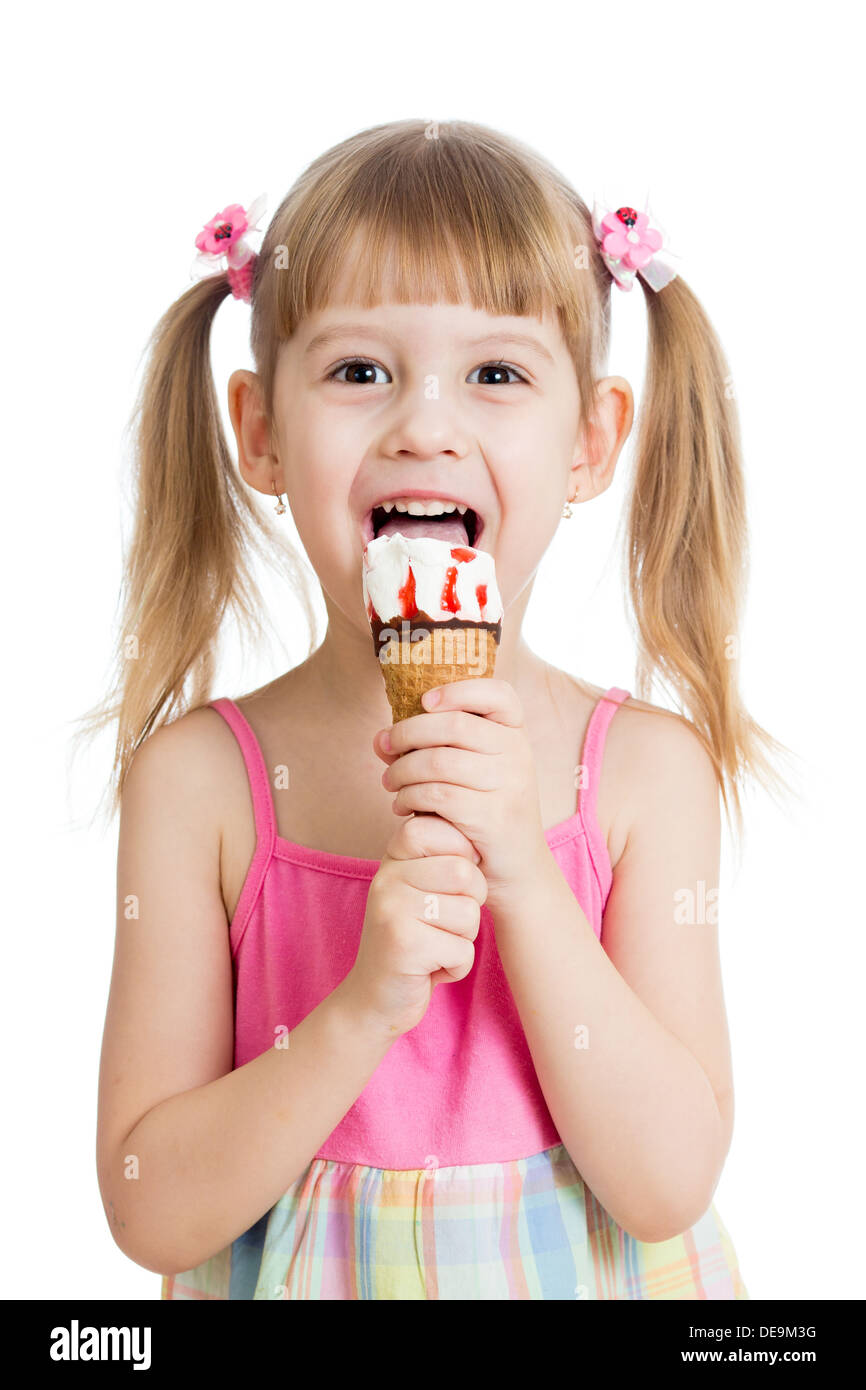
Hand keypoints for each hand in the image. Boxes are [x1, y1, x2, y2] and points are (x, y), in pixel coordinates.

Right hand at [342, 811, 487, 1037]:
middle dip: (470, 905)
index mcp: (393, 858)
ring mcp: (392, 909)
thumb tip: (480, 819)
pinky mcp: (403, 945)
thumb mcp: (421, 890)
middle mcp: (387, 877)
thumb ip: (441, 858)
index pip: (439, 828)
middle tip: (445, 924)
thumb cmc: (413, 940)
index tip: (449, 885)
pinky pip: (462, 950)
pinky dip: (456, 966)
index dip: (462, 857)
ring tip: (435, 946)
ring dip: (463, 940)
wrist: (375, 999)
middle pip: (465, 872)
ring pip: (469, 913)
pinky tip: (431, 969)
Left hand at [373, 678, 549, 912]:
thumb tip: (379, 739)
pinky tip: (402, 806)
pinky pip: (438, 795)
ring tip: (390, 783)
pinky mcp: (494, 817)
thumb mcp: (467, 773)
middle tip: (385, 749)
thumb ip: (428, 749)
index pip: (499, 694)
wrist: (517, 869)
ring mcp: (510, 785)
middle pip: (454, 725)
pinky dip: (410, 797)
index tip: (425, 702)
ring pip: (439, 761)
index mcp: (515, 734)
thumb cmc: (482, 812)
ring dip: (402, 770)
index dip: (459, 690)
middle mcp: (518, 754)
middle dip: (408, 733)